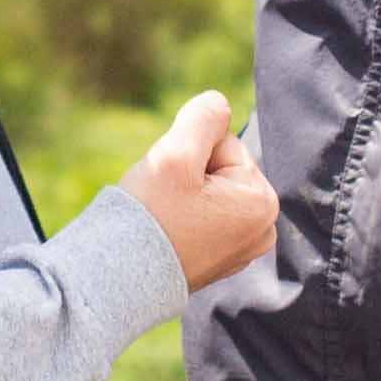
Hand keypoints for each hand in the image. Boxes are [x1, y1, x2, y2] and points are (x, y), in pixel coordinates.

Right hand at [118, 90, 277, 294]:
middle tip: (165, 202)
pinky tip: (166, 236)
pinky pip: (200, 219)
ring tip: (163, 219)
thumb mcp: (176, 153)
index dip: (190, 154)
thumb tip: (219, 103)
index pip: (224, 144)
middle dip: (188, 174)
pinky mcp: (217, 262)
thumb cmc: (150, 216)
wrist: (117, 278)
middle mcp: (262, 230)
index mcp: (263, 203)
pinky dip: (180, 219)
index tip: (172, 185)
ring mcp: (241, 250)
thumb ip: (204, 117)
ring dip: (181, 194)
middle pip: (220, 168)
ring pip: (207, 192)